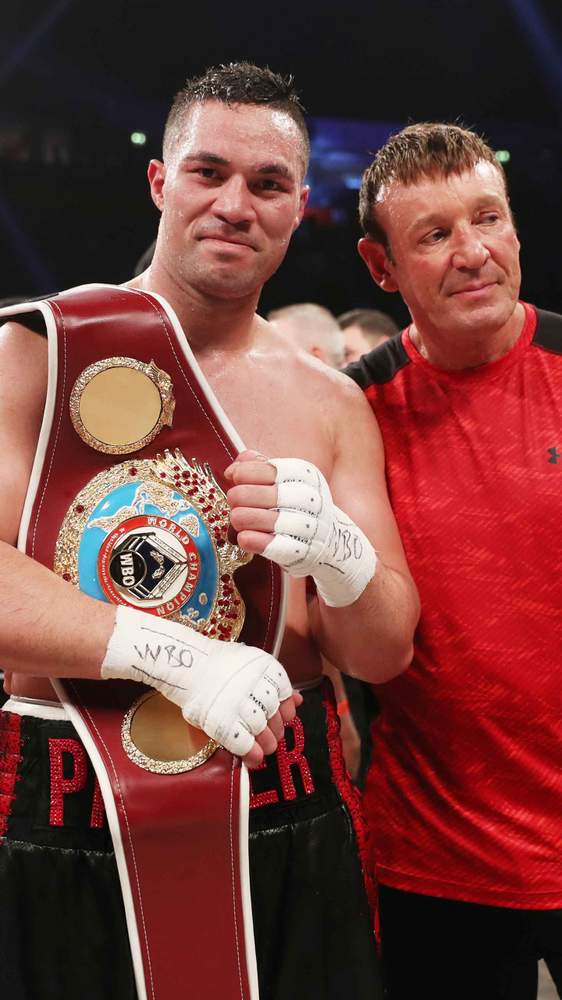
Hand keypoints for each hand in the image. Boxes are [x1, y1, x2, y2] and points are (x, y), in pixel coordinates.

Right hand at [101, 606, 301, 767]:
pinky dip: (250, 753)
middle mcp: (253, 683)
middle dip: (276, 730)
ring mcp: (237, 702)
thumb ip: (274, 683)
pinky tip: (252, 758)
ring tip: (263, 749)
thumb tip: (299, 699)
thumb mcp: (251, 665)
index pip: (284, 692)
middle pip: (274, 713)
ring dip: (266, 743)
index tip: (283, 717)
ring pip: (262, 729)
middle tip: (272, 738)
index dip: (286, 708)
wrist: (186, 665)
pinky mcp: (222, 720)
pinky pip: (243, 741)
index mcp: (264, 666)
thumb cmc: (219, 667)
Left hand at [225, 451, 376, 607]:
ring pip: (276, 521)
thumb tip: (233, 469)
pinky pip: (280, 547)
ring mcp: (311, 528)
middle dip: (246, 495)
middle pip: (275, 495)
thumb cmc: (295, 506)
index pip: (276, 470)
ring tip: (235, 517)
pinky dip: (258, 542)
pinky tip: (243, 538)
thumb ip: (258, 468)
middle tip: (232, 499)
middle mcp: (313, 501)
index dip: (250, 472)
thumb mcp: (283, 481)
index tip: (234, 476)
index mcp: (308, 477)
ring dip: (249, 518)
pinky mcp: (305, 553)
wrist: (329, 541)